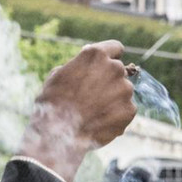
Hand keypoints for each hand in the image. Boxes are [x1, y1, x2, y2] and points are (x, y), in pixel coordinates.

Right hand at [18, 40, 135, 181]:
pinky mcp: (130, 110)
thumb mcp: (58, 75)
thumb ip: (78, 67)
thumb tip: (86, 66)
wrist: (58, 133)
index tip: (105, 66)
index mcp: (95, 55)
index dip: (110, 57)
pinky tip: (98, 122)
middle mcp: (114, 68)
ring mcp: (125, 89)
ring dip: (112, 98)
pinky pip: (125, 109)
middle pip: (118, 71)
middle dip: (108, 80)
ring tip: (92, 112)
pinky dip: (115, 115)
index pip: (115, 48)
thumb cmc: (52, 102)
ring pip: (122, 91)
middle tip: (92, 96)